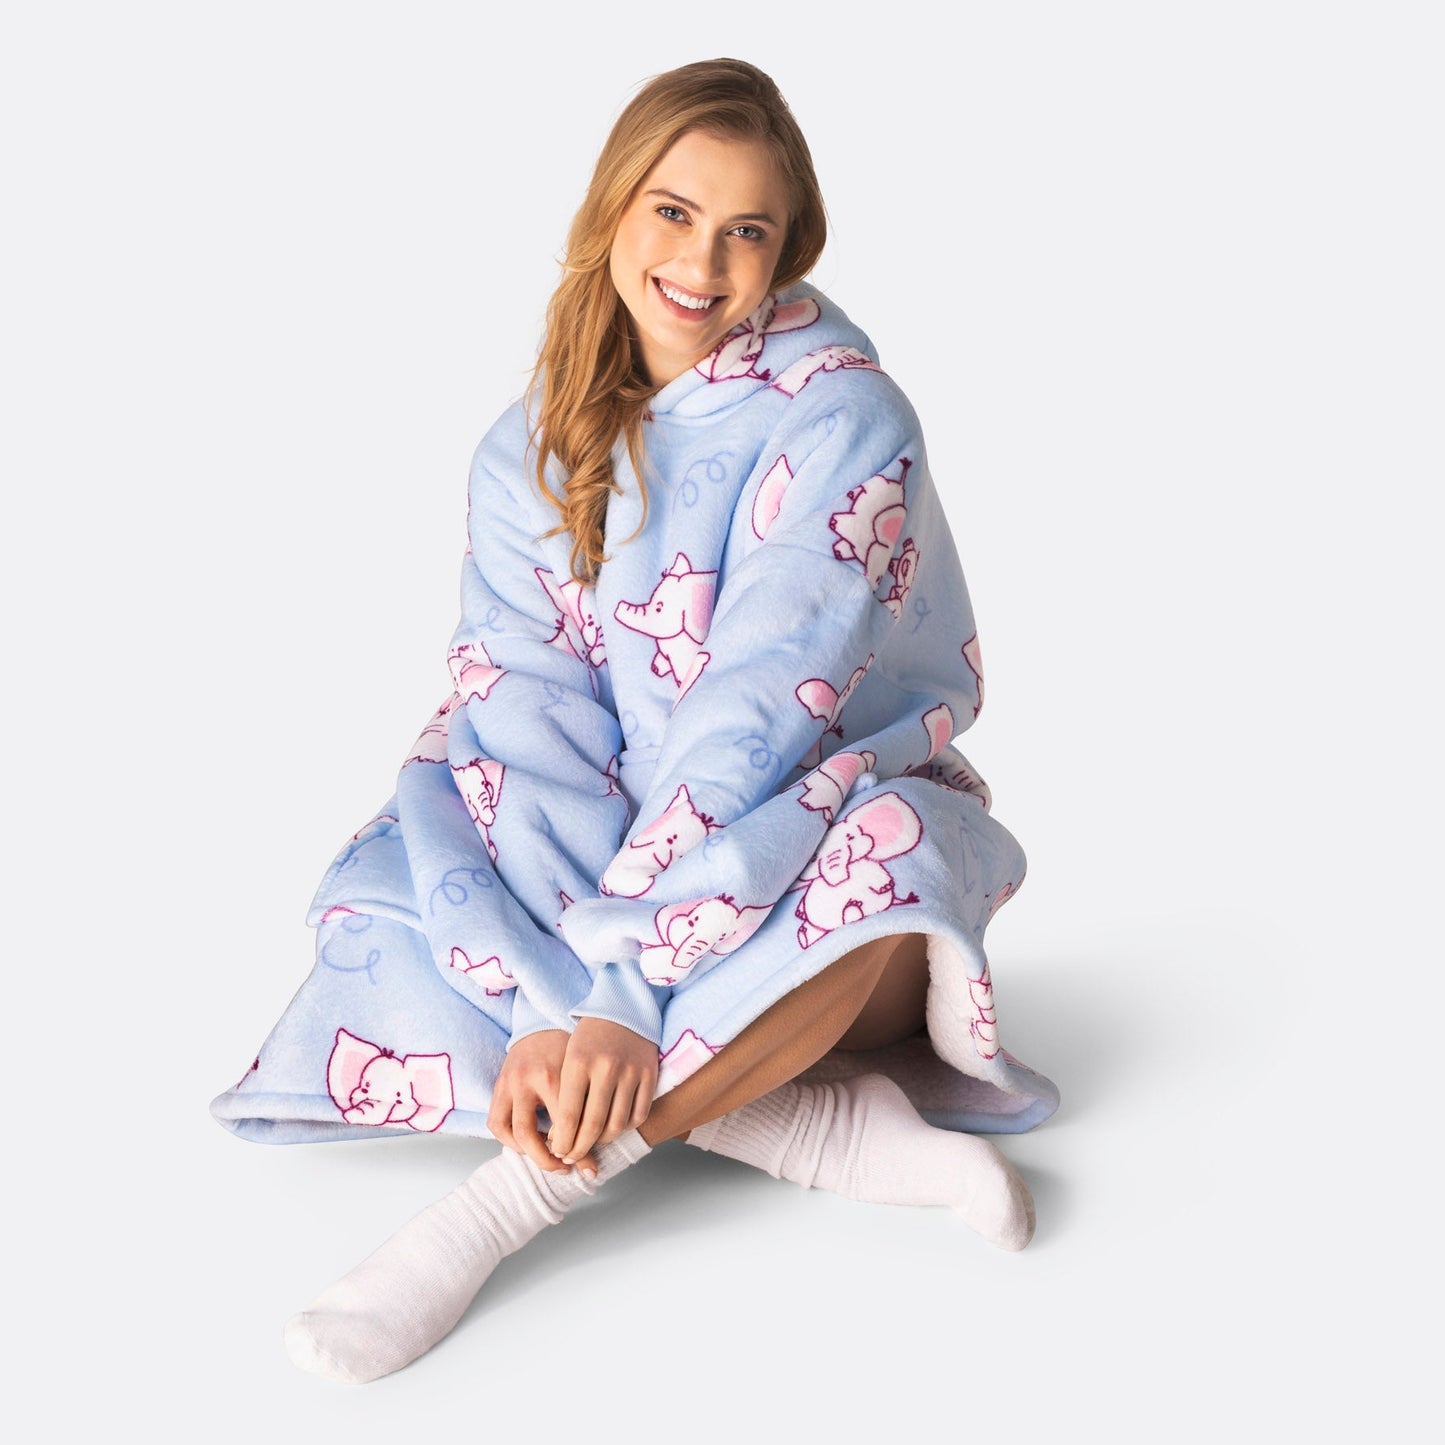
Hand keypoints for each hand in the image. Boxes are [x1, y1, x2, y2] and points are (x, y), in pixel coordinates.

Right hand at [488, 1030, 593, 1176]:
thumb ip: (589, 1114)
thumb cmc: (570, 1050)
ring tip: (545, 1156)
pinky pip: (495, 1123)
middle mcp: (527, 1080)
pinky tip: (527, 1144)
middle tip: (563, 1168)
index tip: (586, 1163)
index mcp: (555, 1076)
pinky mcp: (498, 1085)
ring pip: (508, 1132)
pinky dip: (509, 1140)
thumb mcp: (584, 1077)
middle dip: (546, 1160)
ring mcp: (509, 1083)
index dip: (574, 1150)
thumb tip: (594, 1165)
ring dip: (525, 1152)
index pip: (563, 1125)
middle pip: (529, 1134)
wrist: (545, 1023)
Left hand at [546, 1017, 657, 1168]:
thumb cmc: (589, 1037)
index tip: (558, 1152)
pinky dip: (626, 1127)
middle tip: (572, 1156)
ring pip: (617, 1125)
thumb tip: (560, 1138)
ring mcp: (631, 1072)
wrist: (623, 1009)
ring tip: (592, 1142)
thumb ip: (564, 1096)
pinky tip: (614, 1126)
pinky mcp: (650, 1075)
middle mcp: (606, 1068)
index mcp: (579, 1063)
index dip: (562, 1141)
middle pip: (593, 1125)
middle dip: (580, 1148)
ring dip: (603, 1141)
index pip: (568, 1115)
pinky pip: (639, 1115)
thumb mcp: (569, 1059)